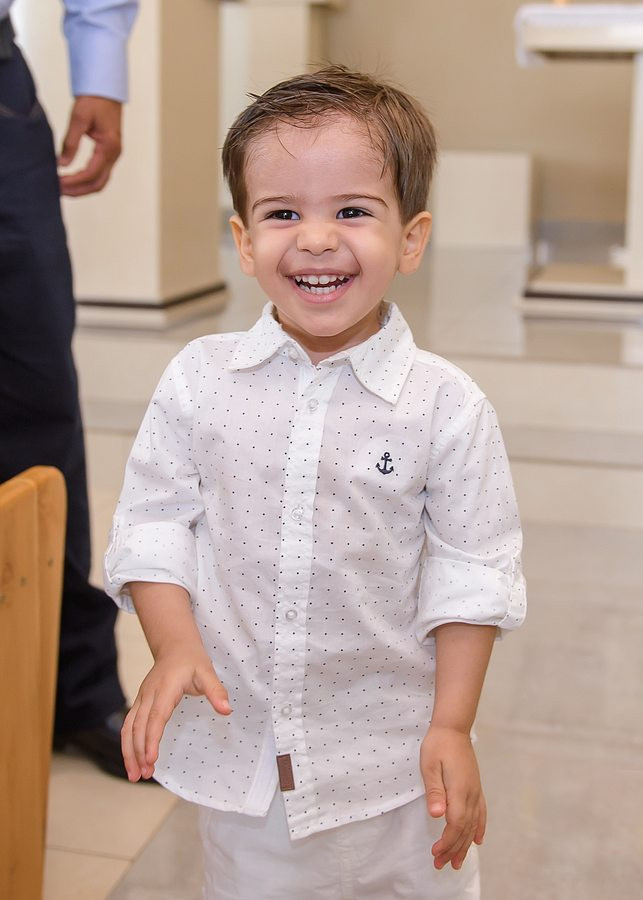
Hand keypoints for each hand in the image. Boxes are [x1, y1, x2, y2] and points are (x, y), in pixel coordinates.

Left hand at [58, 96, 122, 195]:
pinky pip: (100, 174)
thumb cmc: (95, 100)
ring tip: (64, 188)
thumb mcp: (79, 118)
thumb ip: (70, 142)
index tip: (58, 182)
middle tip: (59, 191)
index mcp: (109, 147)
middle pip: (98, 184)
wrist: (106, 90)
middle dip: (78, 190)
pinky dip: (87, 181)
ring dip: (82, 188)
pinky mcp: (109, 154)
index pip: (90, 173)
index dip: (73, 181)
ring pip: (100, 182)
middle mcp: (114, 155)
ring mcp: (114, 156)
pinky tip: (73, 179)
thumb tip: (62, 163)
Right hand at [122, 644, 230, 781]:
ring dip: (129, 751)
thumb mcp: (207, 672)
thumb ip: (216, 691)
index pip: (156, 717)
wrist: (175, 646)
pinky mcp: (140, 702)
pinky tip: (132, 760)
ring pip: (128, 727)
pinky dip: (127, 743)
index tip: (151, 759)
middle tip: (143, 775)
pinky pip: (129, 724)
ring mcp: (142, 698)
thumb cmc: (192, 660)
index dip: (152, 738)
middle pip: (137, 726)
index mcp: (166, 688)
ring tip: (134, 775)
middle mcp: (149, 694)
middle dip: (138, 752)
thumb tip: (227, 710)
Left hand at [420, 725, 486, 870]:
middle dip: (454, 850)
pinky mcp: (476, 787)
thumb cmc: (438, 745)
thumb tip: (438, 815)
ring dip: (465, 845)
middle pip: (465, 829)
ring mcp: (476, 791)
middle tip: (441, 865)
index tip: (436, 854)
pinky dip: (479, 828)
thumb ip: (434, 790)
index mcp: (460, 790)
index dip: (447, 842)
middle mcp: (471, 794)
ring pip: (473, 824)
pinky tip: (477, 840)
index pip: (456, 824)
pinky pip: (481, 813)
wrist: (453, 728)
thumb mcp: (429, 765)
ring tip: (458, 862)